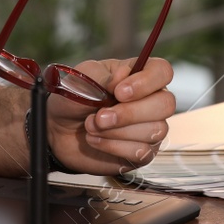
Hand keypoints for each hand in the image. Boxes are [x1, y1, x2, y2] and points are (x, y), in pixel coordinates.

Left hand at [47, 57, 173, 174]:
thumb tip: (121, 79)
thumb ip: (101, 76)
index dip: (146, 82)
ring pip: (155, 130)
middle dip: (130, 113)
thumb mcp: (81, 78)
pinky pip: (142, 151)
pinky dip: (114, 146)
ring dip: (117, 131)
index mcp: (139, 75)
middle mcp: (150, 100)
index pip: (162, 72)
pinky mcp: (142, 152)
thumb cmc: (74, 98)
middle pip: (166, 104)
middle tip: (100, 116)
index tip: (119, 91)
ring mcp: (149, 128)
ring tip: (91, 126)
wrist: (58, 129)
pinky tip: (96, 140)